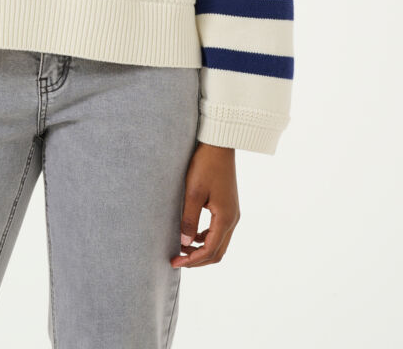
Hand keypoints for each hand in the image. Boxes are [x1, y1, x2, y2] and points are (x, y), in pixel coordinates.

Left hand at [170, 141, 239, 267]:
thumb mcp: (193, 193)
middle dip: (197, 260)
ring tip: (182, 249)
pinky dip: (206, 238)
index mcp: (225, 218)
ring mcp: (233, 213)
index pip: (209, 250)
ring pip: (219, 243)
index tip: (174, 262)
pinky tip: (192, 234)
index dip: (192, 260)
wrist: (219, 145)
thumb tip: (185, 244)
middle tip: (177, 260)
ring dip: (202, 250)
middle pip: (217, 252)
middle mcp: (233, 219)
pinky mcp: (229, 206)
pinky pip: (219, 231)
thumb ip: (189, 219)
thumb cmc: (205, 165)